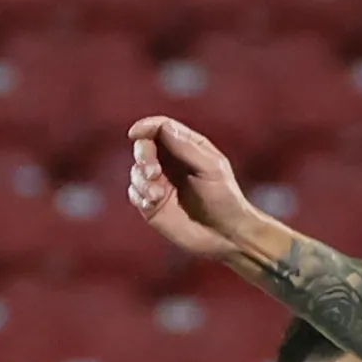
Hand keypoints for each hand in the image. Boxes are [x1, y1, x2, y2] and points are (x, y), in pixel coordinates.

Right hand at [125, 115, 276, 265]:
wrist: (226, 235)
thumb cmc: (225, 199)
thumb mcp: (212, 169)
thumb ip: (187, 148)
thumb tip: (164, 127)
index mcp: (186, 147)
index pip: (161, 128)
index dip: (146, 126)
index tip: (136, 132)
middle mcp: (170, 162)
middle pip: (144, 146)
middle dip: (143, 156)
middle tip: (153, 172)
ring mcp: (159, 183)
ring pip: (136, 170)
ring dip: (142, 180)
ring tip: (157, 196)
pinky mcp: (152, 204)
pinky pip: (134, 193)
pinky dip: (140, 195)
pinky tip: (153, 204)